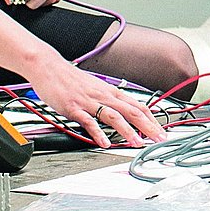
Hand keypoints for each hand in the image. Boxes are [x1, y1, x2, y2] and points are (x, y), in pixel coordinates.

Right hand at [28, 58, 164, 146]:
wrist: (49, 67)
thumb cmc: (71, 79)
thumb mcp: (96, 87)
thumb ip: (109, 99)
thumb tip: (122, 110)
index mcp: (111, 92)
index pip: (138, 105)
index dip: (151, 119)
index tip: (160, 130)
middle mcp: (104, 96)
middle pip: (131, 111)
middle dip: (147, 126)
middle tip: (158, 138)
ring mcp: (89, 102)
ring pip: (113, 116)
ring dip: (127, 130)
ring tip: (137, 143)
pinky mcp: (74, 108)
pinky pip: (88, 121)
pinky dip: (98, 133)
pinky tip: (105, 143)